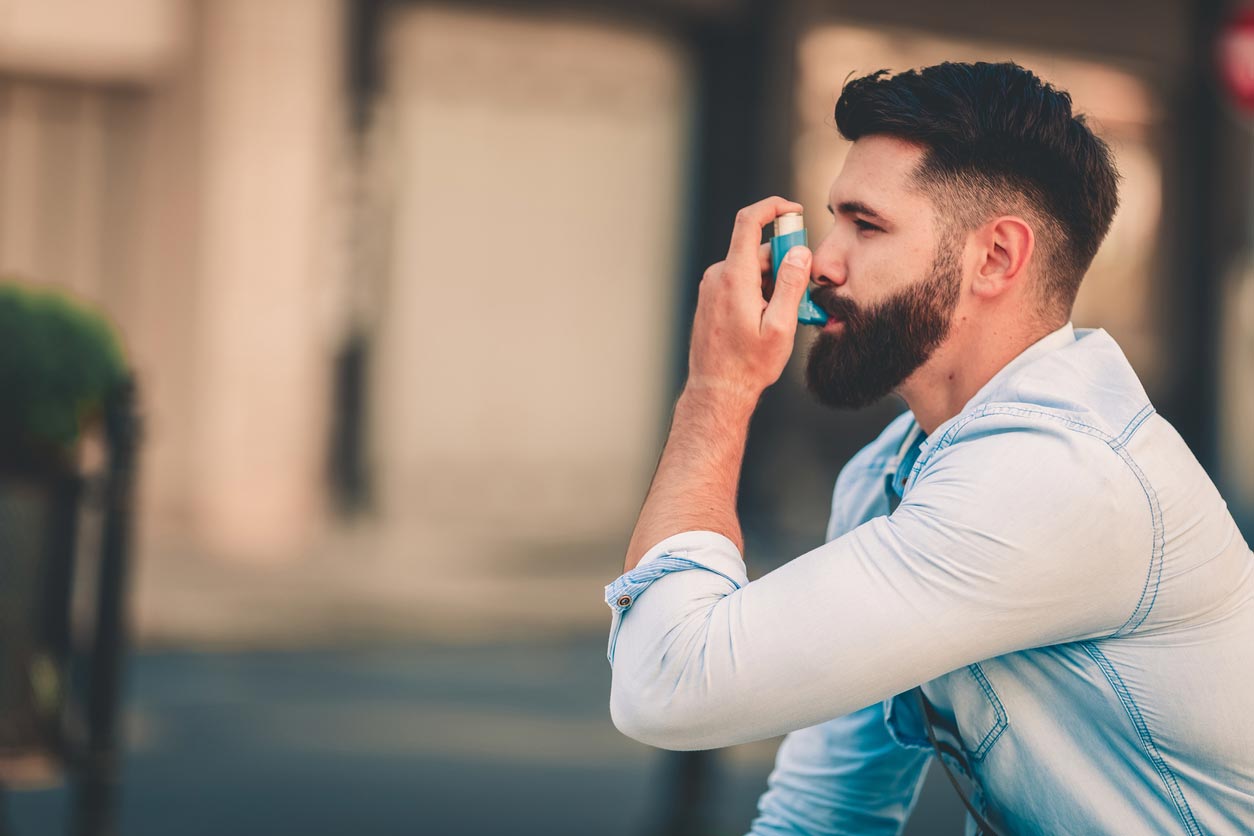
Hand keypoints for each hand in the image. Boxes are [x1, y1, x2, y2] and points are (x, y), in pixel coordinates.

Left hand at [687, 196, 811, 401]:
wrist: (717, 390)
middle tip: (800, 295)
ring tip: (780, 318)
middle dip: (783, 264)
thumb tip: (800, 252)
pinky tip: (764, 320)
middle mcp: (718, 276)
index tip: (795, 211)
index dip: (773, 208)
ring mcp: (711, 287)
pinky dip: (758, 291)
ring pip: (750, 269)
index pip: (749, 222)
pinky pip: (739, 281)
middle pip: (757, 251)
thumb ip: (790, 285)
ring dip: (771, 283)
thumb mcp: (780, 327)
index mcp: (734, 278)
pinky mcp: (710, 298)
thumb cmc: (749, 364)